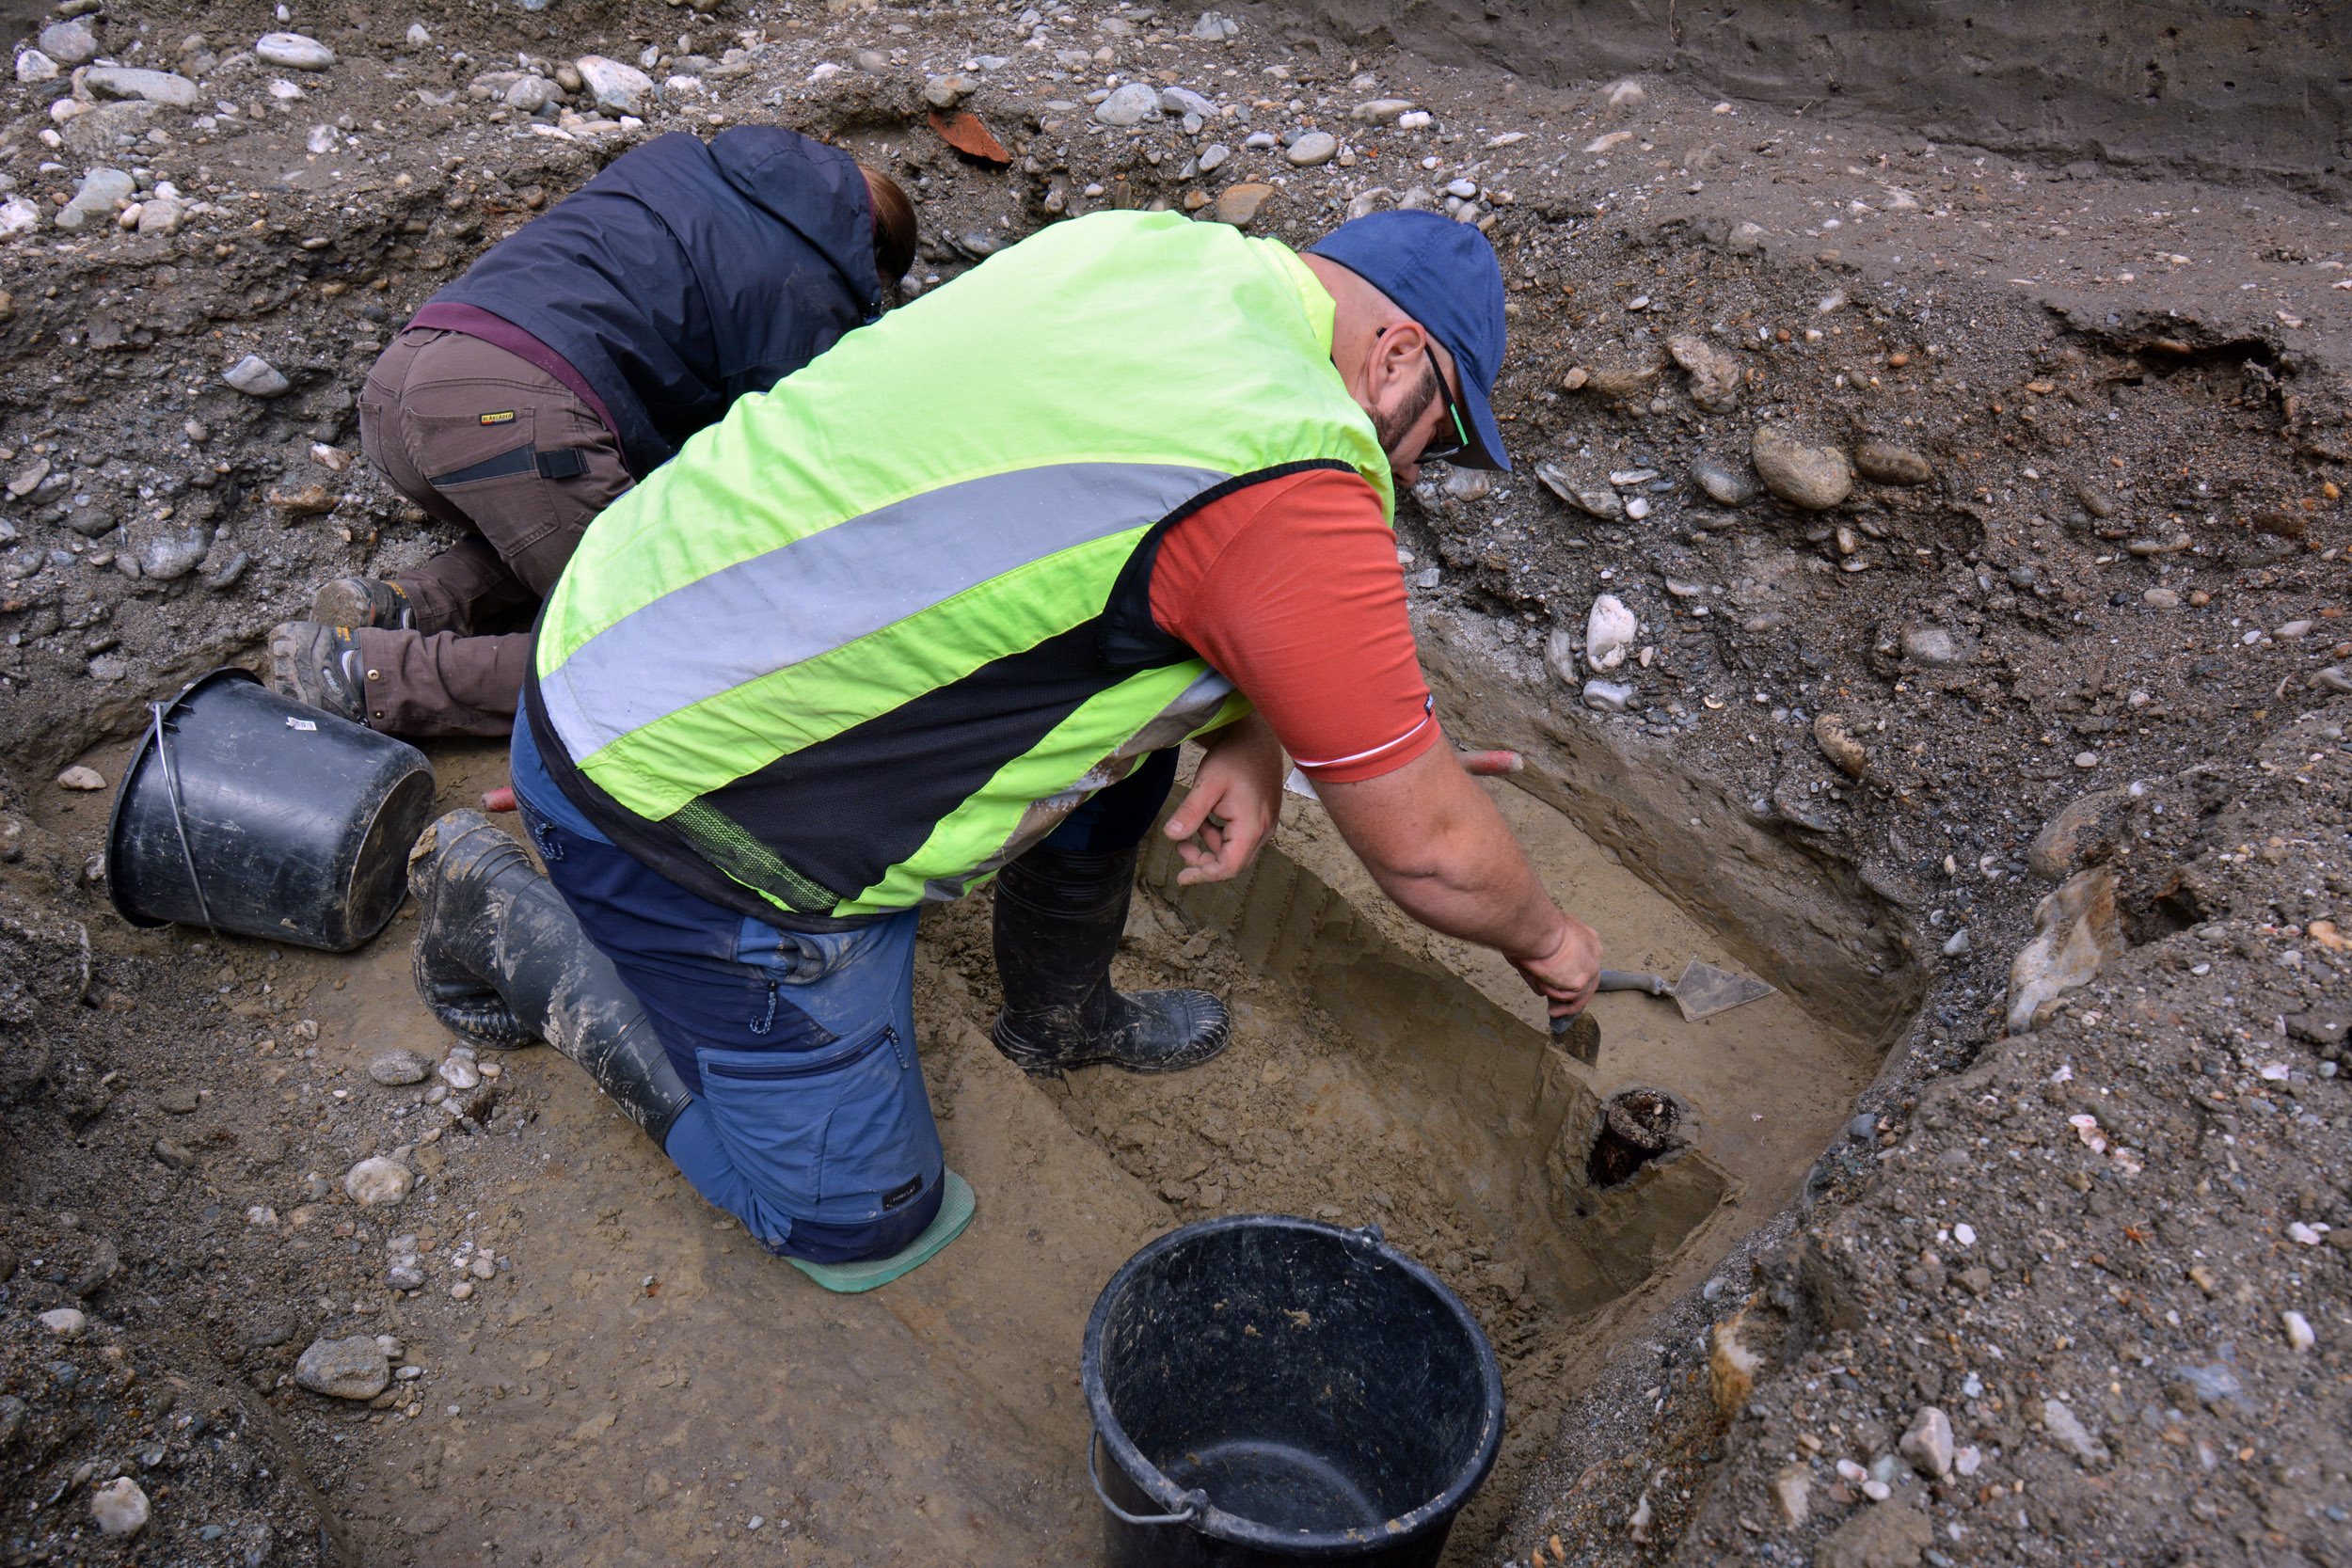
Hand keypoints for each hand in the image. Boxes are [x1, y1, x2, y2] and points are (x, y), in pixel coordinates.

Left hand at [1163, 714, 1284, 884]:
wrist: (1256, 738)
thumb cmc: (1234, 758)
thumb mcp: (1207, 784)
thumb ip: (1190, 813)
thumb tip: (1171, 836)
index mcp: (1251, 826)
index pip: (1228, 867)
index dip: (1203, 875)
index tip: (1181, 877)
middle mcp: (1263, 831)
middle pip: (1232, 863)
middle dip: (1204, 860)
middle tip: (1181, 847)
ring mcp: (1265, 825)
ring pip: (1234, 851)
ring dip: (1210, 844)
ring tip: (1195, 820)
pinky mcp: (1261, 818)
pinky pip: (1239, 838)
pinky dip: (1220, 834)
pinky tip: (1209, 816)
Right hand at [1509, 910, 1601, 1018]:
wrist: (1536, 927)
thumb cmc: (1532, 928)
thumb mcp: (1538, 947)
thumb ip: (1542, 971)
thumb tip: (1542, 992)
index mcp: (1585, 937)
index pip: (1584, 963)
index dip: (1570, 978)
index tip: (1559, 989)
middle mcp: (1594, 951)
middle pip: (1588, 983)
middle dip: (1571, 1001)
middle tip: (1554, 1011)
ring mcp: (1590, 966)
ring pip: (1575, 992)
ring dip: (1554, 993)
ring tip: (1538, 983)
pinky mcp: (1582, 980)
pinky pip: (1564, 995)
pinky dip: (1550, 991)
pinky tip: (1541, 979)